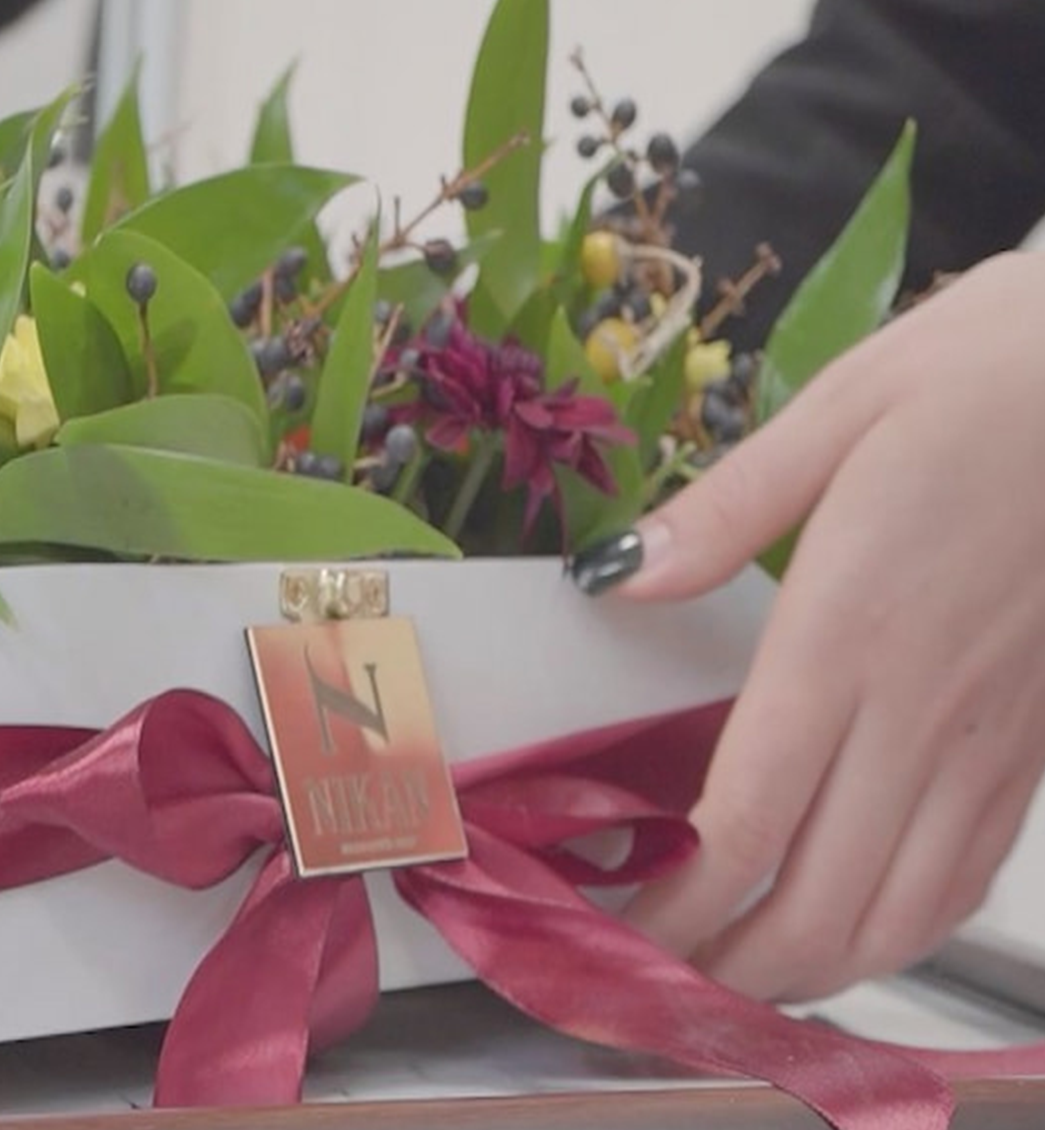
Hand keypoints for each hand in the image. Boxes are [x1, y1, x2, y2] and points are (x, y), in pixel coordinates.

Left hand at [574, 250, 1044, 1002]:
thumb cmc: (996, 374)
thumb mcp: (841, 407)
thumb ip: (721, 509)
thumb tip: (622, 572)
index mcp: (852, 630)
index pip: (747, 821)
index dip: (677, 902)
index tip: (617, 925)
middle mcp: (926, 707)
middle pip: (820, 900)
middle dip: (728, 965)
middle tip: (658, 976)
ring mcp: (995, 736)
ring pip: (904, 911)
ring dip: (813, 969)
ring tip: (738, 978)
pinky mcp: (1042, 742)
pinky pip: (969, 871)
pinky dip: (902, 927)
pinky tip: (856, 924)